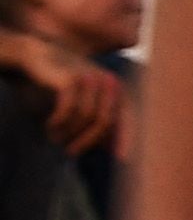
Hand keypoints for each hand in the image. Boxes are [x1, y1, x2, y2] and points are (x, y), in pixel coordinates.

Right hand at [1, 31, 120, 155]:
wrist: (36, 59)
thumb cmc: (61, 85)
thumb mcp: (82, 104)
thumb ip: (97, 122)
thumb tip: (111, 149)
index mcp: (117, 89)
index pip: (128, 117)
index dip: (126, 139)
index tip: (121, 160)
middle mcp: (109, 82)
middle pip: (105, 122)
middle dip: (88, 141)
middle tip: (71, 152)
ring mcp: (92, 79)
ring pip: (87, 118)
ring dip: (69, 132)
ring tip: (55, 138)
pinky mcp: (72, 79)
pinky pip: (70, 110)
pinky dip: (59, 122)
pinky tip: (50, 126)